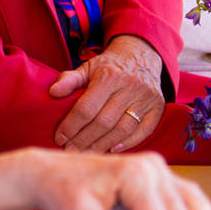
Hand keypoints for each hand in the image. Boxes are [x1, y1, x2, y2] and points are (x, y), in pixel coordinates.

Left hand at [48, 35, 165, 152]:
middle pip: (103, 122)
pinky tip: (111, 150)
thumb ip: (69, 80)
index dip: (71, 126)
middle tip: (70, 151)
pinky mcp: (158, 108)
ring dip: (102, 145)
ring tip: (87, 154)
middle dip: (84, 140)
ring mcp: (146, 98)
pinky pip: (143, 132)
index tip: (59, 138)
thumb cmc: (109, 66)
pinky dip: (127, 144)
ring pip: (122, 130)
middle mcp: (129, 86)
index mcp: (109, 76)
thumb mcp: (87, 67)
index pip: (86, 108)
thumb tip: (52, 93)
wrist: (141, 56)